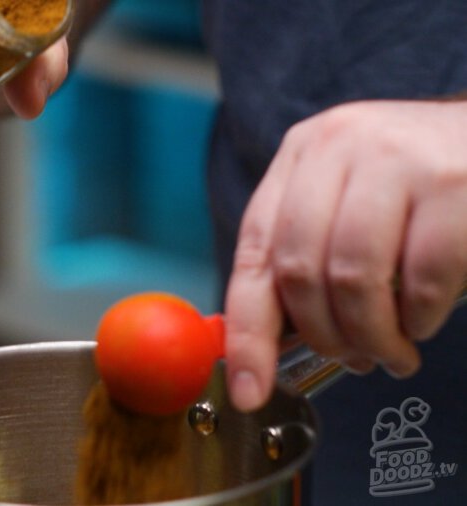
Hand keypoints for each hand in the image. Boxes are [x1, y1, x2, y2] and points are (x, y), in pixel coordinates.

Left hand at [224, 100, 466, 411]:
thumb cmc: (413, 184)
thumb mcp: (346, 198)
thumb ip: (303, 256)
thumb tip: (262, 348)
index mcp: (299, 154)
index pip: (252, 255)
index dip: (248, 332)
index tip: (251, 390)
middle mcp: (337, 146)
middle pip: (298, 271)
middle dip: (324, 337)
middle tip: (352, 359)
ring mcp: (395, 158)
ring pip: (354, 279)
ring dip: (372, 337)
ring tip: (392, 350)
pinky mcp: (451, 183)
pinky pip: (420, 279)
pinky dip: (419, 318)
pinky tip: (424, 319)